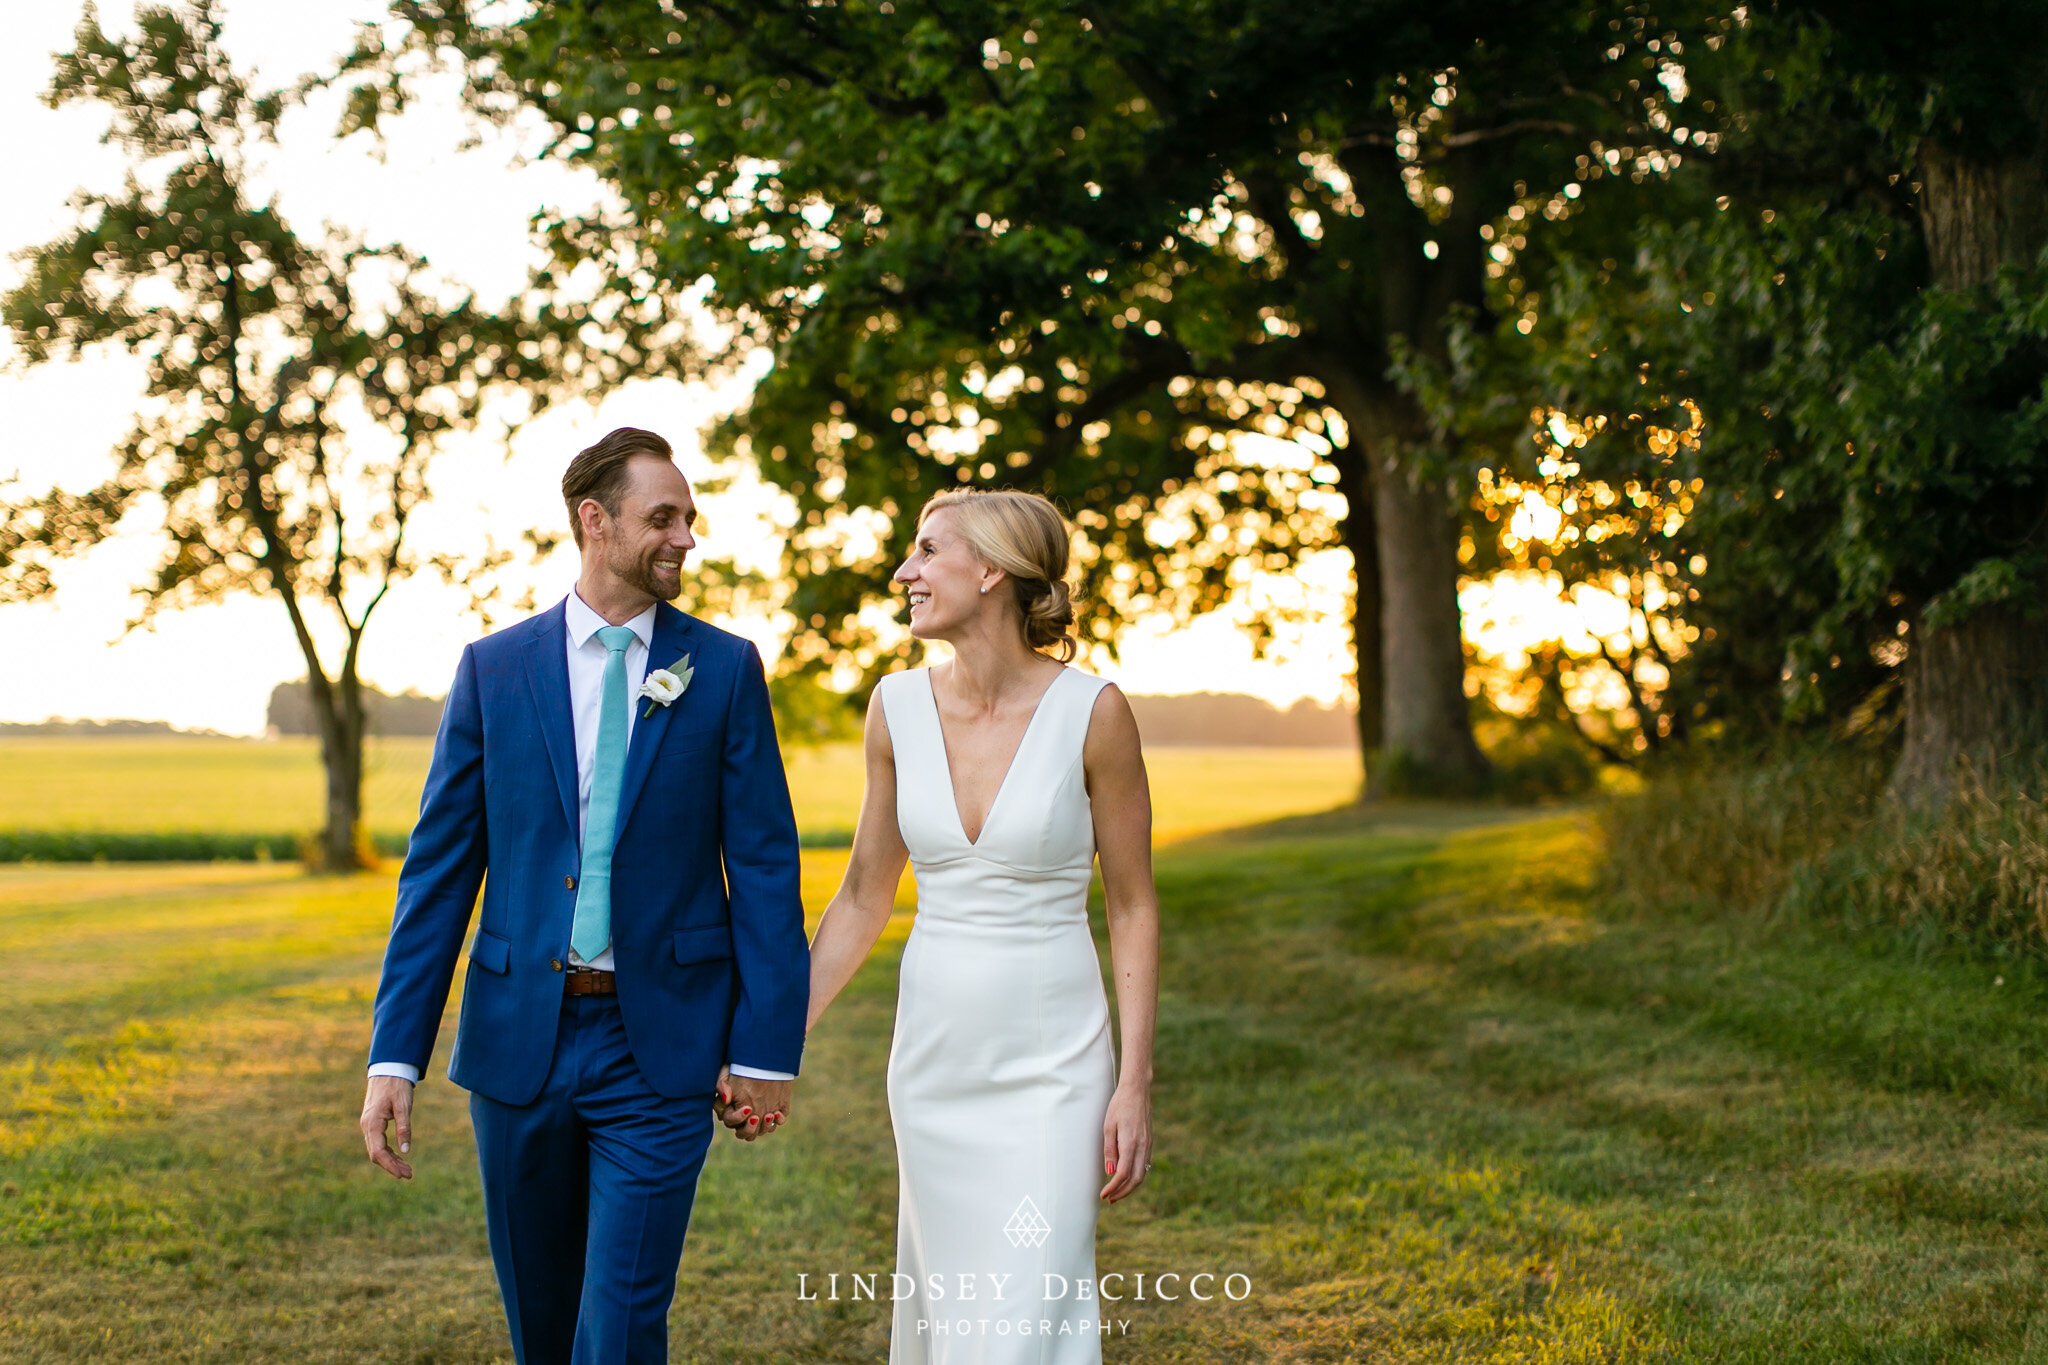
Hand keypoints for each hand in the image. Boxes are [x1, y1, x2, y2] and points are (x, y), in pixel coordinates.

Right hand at [360, 1074, 415, 1179]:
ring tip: (407, 1169)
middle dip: (392, 1166)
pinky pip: (378, 1142)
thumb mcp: (404, 1106)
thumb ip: (404, 1128)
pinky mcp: (373, 1122)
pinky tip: (399, 1156)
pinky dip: (388, 1151)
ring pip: (377, 1149)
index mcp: (372, 1123)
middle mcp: (367, 1126)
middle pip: (376, 1154)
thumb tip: (406, 1151)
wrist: (388, 1068)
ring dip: (391, 1160)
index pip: (378, 1152)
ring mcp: (368, 1124)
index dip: (390, 1165)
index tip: (403, 1175)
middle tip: (409, 1174)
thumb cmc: (397, 1085)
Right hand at [716, 1067, 792, 1141]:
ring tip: (769, 1114)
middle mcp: (745, 1116)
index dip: (737, 1118)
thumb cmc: (742, 1064)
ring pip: (760, 1131)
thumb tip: (726, 1100)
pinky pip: (777, 1123)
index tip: (748, 1108)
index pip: (731, 1123)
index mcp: (732, 1109)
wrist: (765, 1057)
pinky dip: (778, 1120)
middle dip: (749, 1128)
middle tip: (756, 1116)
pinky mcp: (776, 1110)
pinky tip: (778, 1113)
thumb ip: (721, 1085)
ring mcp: (761, 1114)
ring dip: (764, 1127)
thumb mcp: (727, 1070)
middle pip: (744, 1134)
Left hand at [1100, 1083, 1151, 1202]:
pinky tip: (1126, 1177)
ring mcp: (1148, 1144)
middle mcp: (1143, 1146)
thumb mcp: (1108, 1126)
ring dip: (1130, 1186)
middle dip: (1123, 1193)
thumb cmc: (1119, 1105)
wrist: (1138, 1090)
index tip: (1103, 1194)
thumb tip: (1110, 1172)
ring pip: (1142, 1174)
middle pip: (1136, 1179)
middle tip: (1110, 1199)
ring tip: (1117, 1192)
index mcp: (1131, 1143)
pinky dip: (1136, 1175)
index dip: (1113, 1188)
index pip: (1123, 1174)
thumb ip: (1110, 1150)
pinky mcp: (1149, 1141)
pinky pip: (1144, 1164)